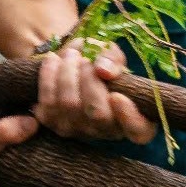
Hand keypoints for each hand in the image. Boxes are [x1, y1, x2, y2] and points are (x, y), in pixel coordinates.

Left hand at [31, 45, 153, 143]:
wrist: (75, 69)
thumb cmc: (104, 66)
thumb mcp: (114, 58)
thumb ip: (113, 60)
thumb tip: (103, 70)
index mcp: (135, 119)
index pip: (138, 131)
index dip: (128, 117)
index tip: (117, 95)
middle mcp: (108, 131)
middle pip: (97, 113)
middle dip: (88, 79)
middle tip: (86, 59)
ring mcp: (79, 131)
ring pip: (69, 106)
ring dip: (67, 73)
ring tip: (71, 55)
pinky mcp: (53, 124)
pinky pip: (47, 103)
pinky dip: (48, 77)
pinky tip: (53, 60)